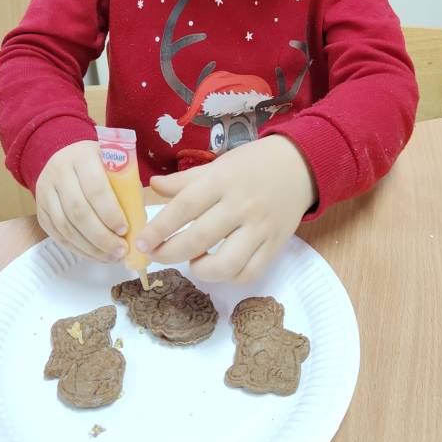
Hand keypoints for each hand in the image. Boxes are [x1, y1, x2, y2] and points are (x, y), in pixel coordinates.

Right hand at [35, 140, 129, 262]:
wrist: (67, 159)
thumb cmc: (101, 167)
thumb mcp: (116, 168)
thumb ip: (127, 191)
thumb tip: (138, 225)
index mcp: (82, 157)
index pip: (96, 189)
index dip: (110, 213)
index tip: (125, 230)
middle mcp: (59, 171)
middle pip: (78, 211)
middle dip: (101, 236)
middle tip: (120, 250)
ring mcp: (45, 191)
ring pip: (65, 225)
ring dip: (90, 246)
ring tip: (110, 256)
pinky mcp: (40, 209)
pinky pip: (57, 234)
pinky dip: (77, 248)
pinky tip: (95, 254)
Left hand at [135, 135, 316, 284]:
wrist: (300, 166)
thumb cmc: (252, 164)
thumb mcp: (218, 165)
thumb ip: (185, 180)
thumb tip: (154, 187)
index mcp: (222, 180)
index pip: (185, 207)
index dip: (159, 228)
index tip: (141, 242)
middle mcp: (241, 205)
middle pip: (200, 238)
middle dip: (170, 253)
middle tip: (156, 255)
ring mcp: (261, 227)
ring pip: (227, 263)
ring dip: (201, 270)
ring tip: (193, 261)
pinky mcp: (275, 244)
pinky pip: (250, 272)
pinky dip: (230, 277)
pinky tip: (219, 267)